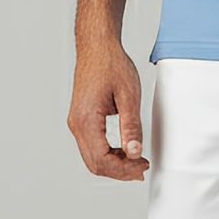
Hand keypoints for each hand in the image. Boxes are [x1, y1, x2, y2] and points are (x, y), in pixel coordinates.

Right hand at [69, 29, 149, 179]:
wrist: (97, 46)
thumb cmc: (111, 64)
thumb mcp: (129, 95)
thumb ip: (131, 126)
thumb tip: (134, 152)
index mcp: (86, 119)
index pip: (102, 159)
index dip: (124, 169)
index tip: (142, 165)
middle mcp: (76, 124)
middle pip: (95, 164)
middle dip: (120, 171)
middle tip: (142, 167)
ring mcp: (77, 122)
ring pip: (92, 158)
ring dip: (114, 164)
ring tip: (136, 160)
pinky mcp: (81, 119)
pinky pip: (92, 146)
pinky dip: (108, 154)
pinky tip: (125, 150)